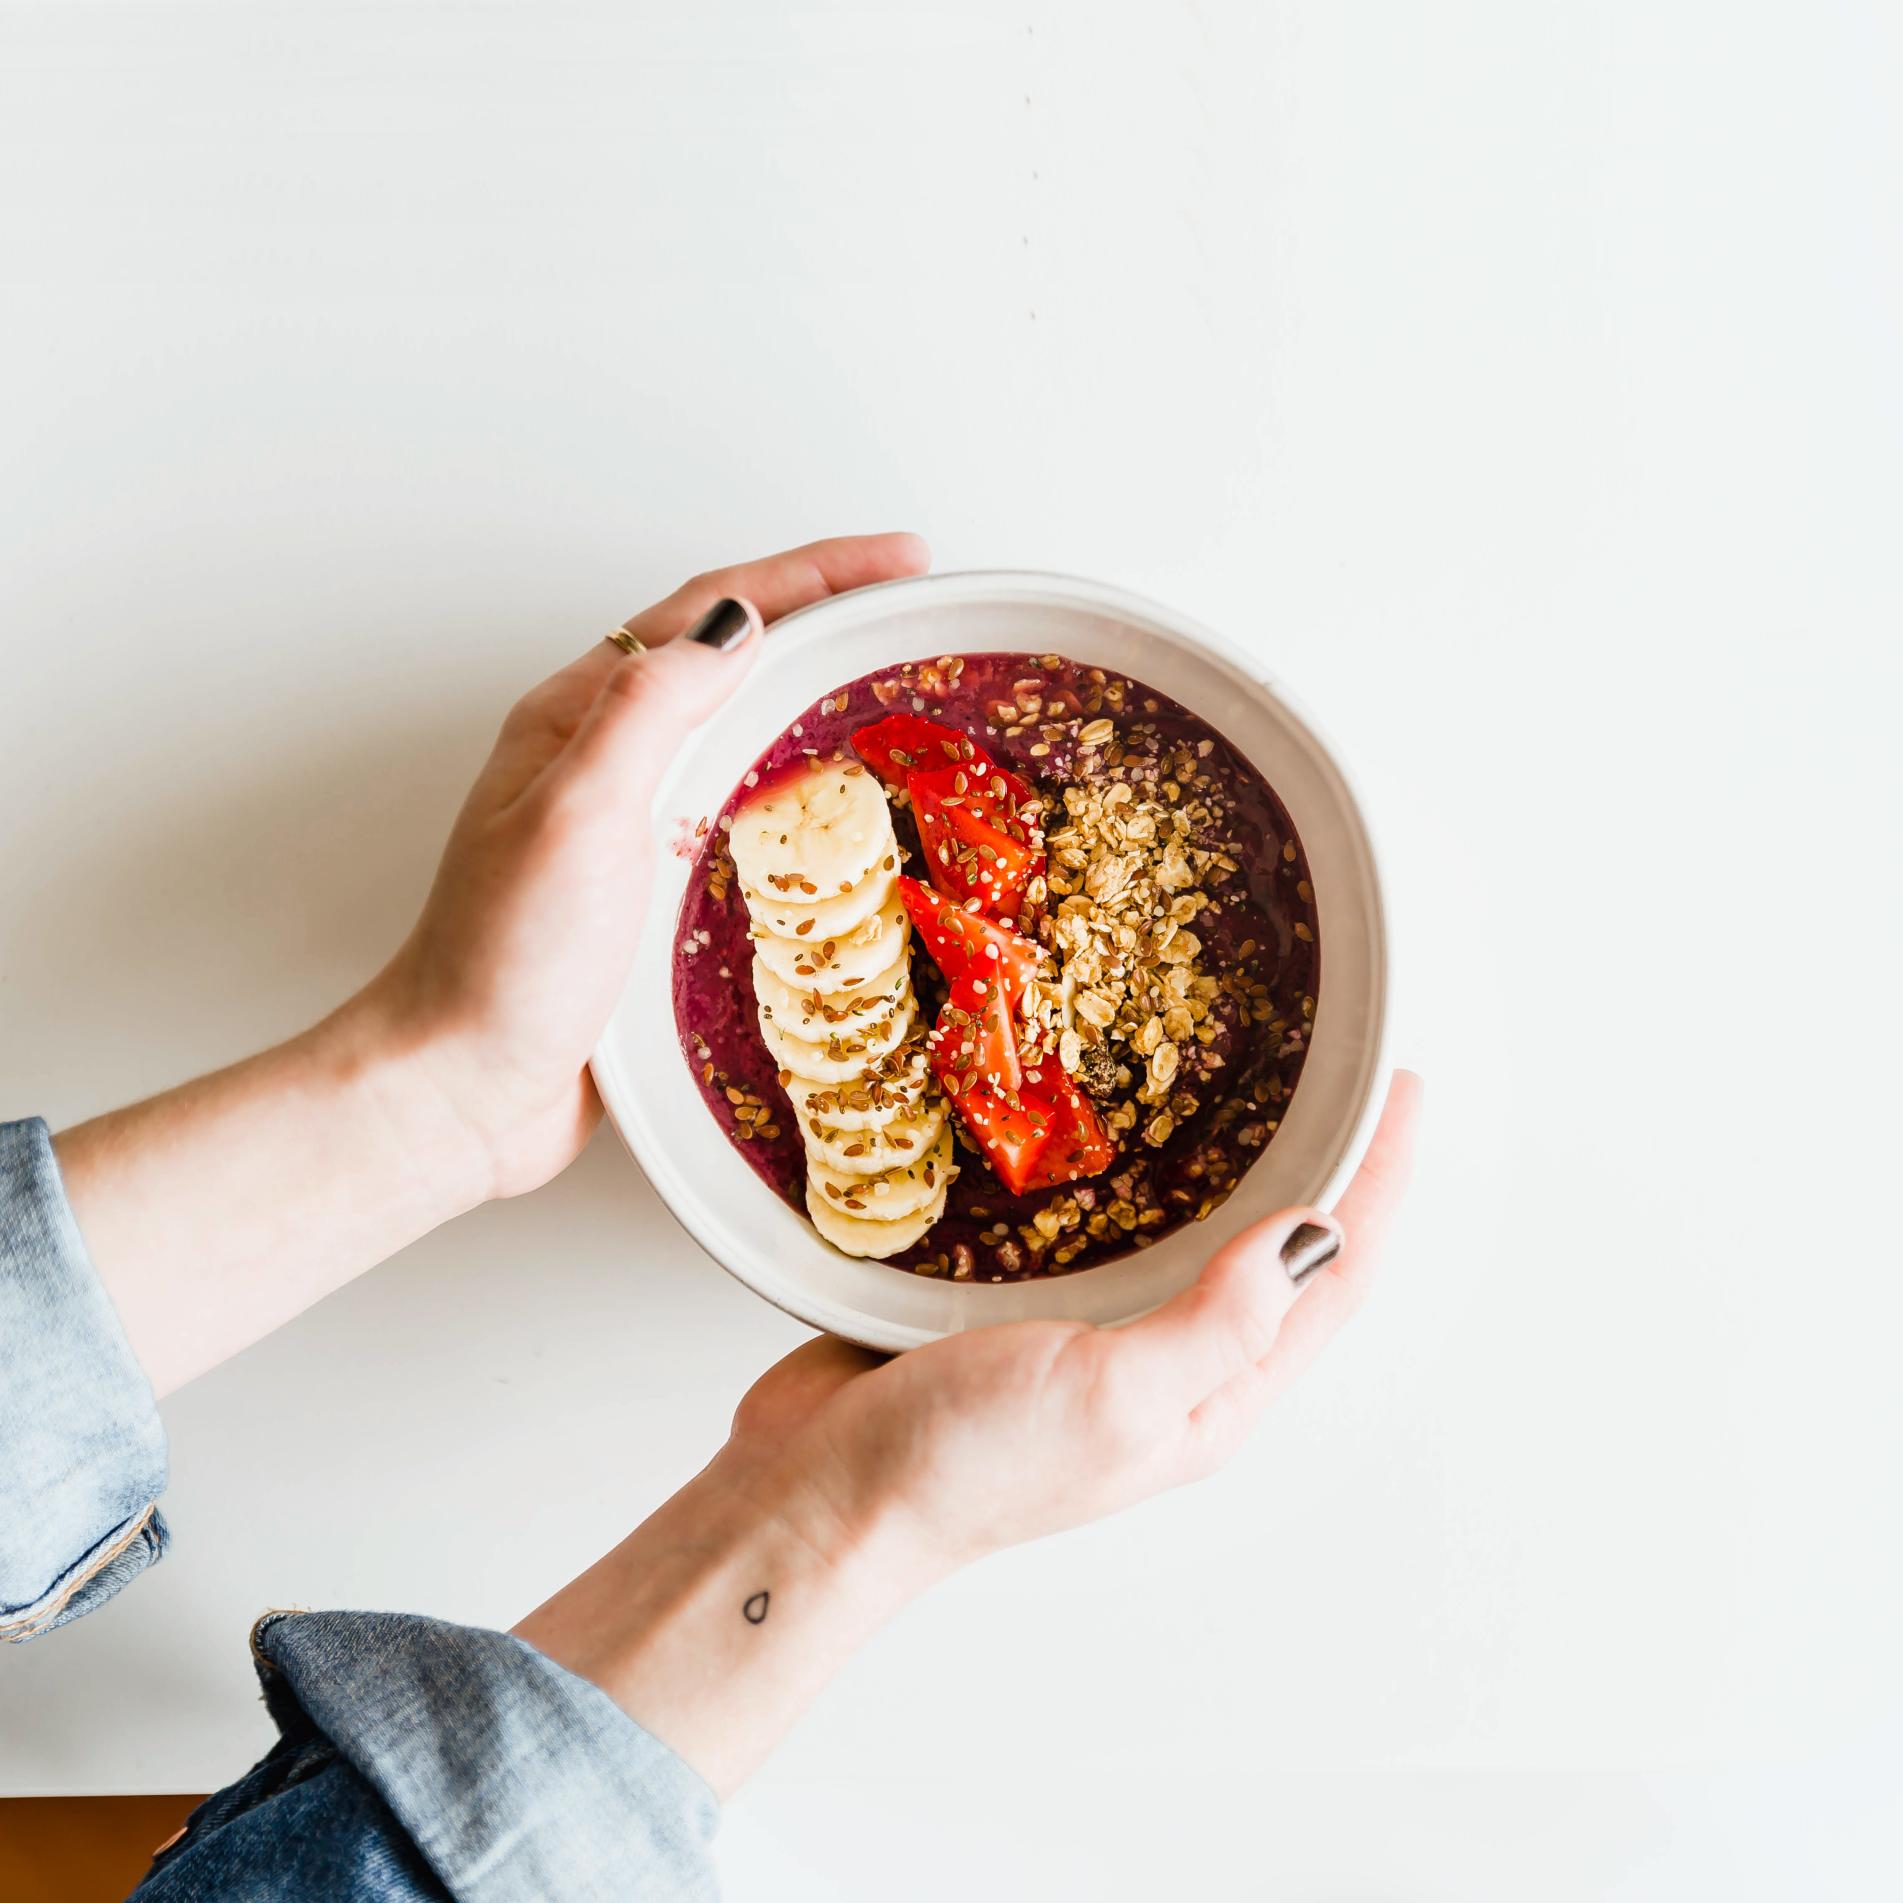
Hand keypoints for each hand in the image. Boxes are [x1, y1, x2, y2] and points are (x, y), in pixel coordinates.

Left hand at [368, 532, 930, 1197]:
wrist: (463, 1087)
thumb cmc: (506, 959)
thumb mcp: (578, 814)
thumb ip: (651, 709)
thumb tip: (740, 625)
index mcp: (579, 718)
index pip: (710, 612)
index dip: (812, 574)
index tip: (902, 561)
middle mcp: (605, 758)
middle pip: (730, 656)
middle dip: (825, 617)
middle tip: (913, 611)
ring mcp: (630, 823)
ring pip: (739, 729)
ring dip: (816, 693)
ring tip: (894, 686)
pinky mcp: (653, 890)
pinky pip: (739, 810)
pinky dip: (799, 785)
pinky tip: (838, 811)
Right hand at [517, 1073, 1419, 1795]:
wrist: (826, 1497)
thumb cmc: (968, 1465)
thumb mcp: (1112, 1395)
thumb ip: (1219, 1321)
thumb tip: (1316, 1236)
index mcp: (1214, 1398)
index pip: (1337, 1283)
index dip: (1384, 1187)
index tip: (1406, 1091)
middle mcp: (1172, 1368)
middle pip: (1283, 1257)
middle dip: (1330, 1170)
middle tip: (1346, 1075)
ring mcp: (1101, 1339)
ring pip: (1200, 1238)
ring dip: (1242, 1168)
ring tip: (1257, 1084)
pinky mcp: (1031, 1309)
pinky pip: (1113, 1230)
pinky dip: (1142, 1176)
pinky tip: (1122, 1131)